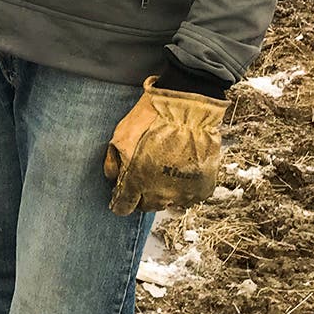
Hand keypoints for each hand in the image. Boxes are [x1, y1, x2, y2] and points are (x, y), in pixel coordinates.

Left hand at [104, 76, 228, 214]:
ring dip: (165, 191)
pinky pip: (190, 196)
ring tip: (167, 170)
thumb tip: (112, 177)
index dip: (121, 201)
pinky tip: (183, 169)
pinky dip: (186, 187)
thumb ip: (113, 162)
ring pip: (169, 202)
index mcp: (136, 182)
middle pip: (147, 206)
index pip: (123, 207)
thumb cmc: (153, 117)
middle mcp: (159, 193)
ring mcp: (182, 192)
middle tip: (146, 175)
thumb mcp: (120, 135)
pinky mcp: (201, 187)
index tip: (123, 195)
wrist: (188, 106)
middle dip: (143, 194)